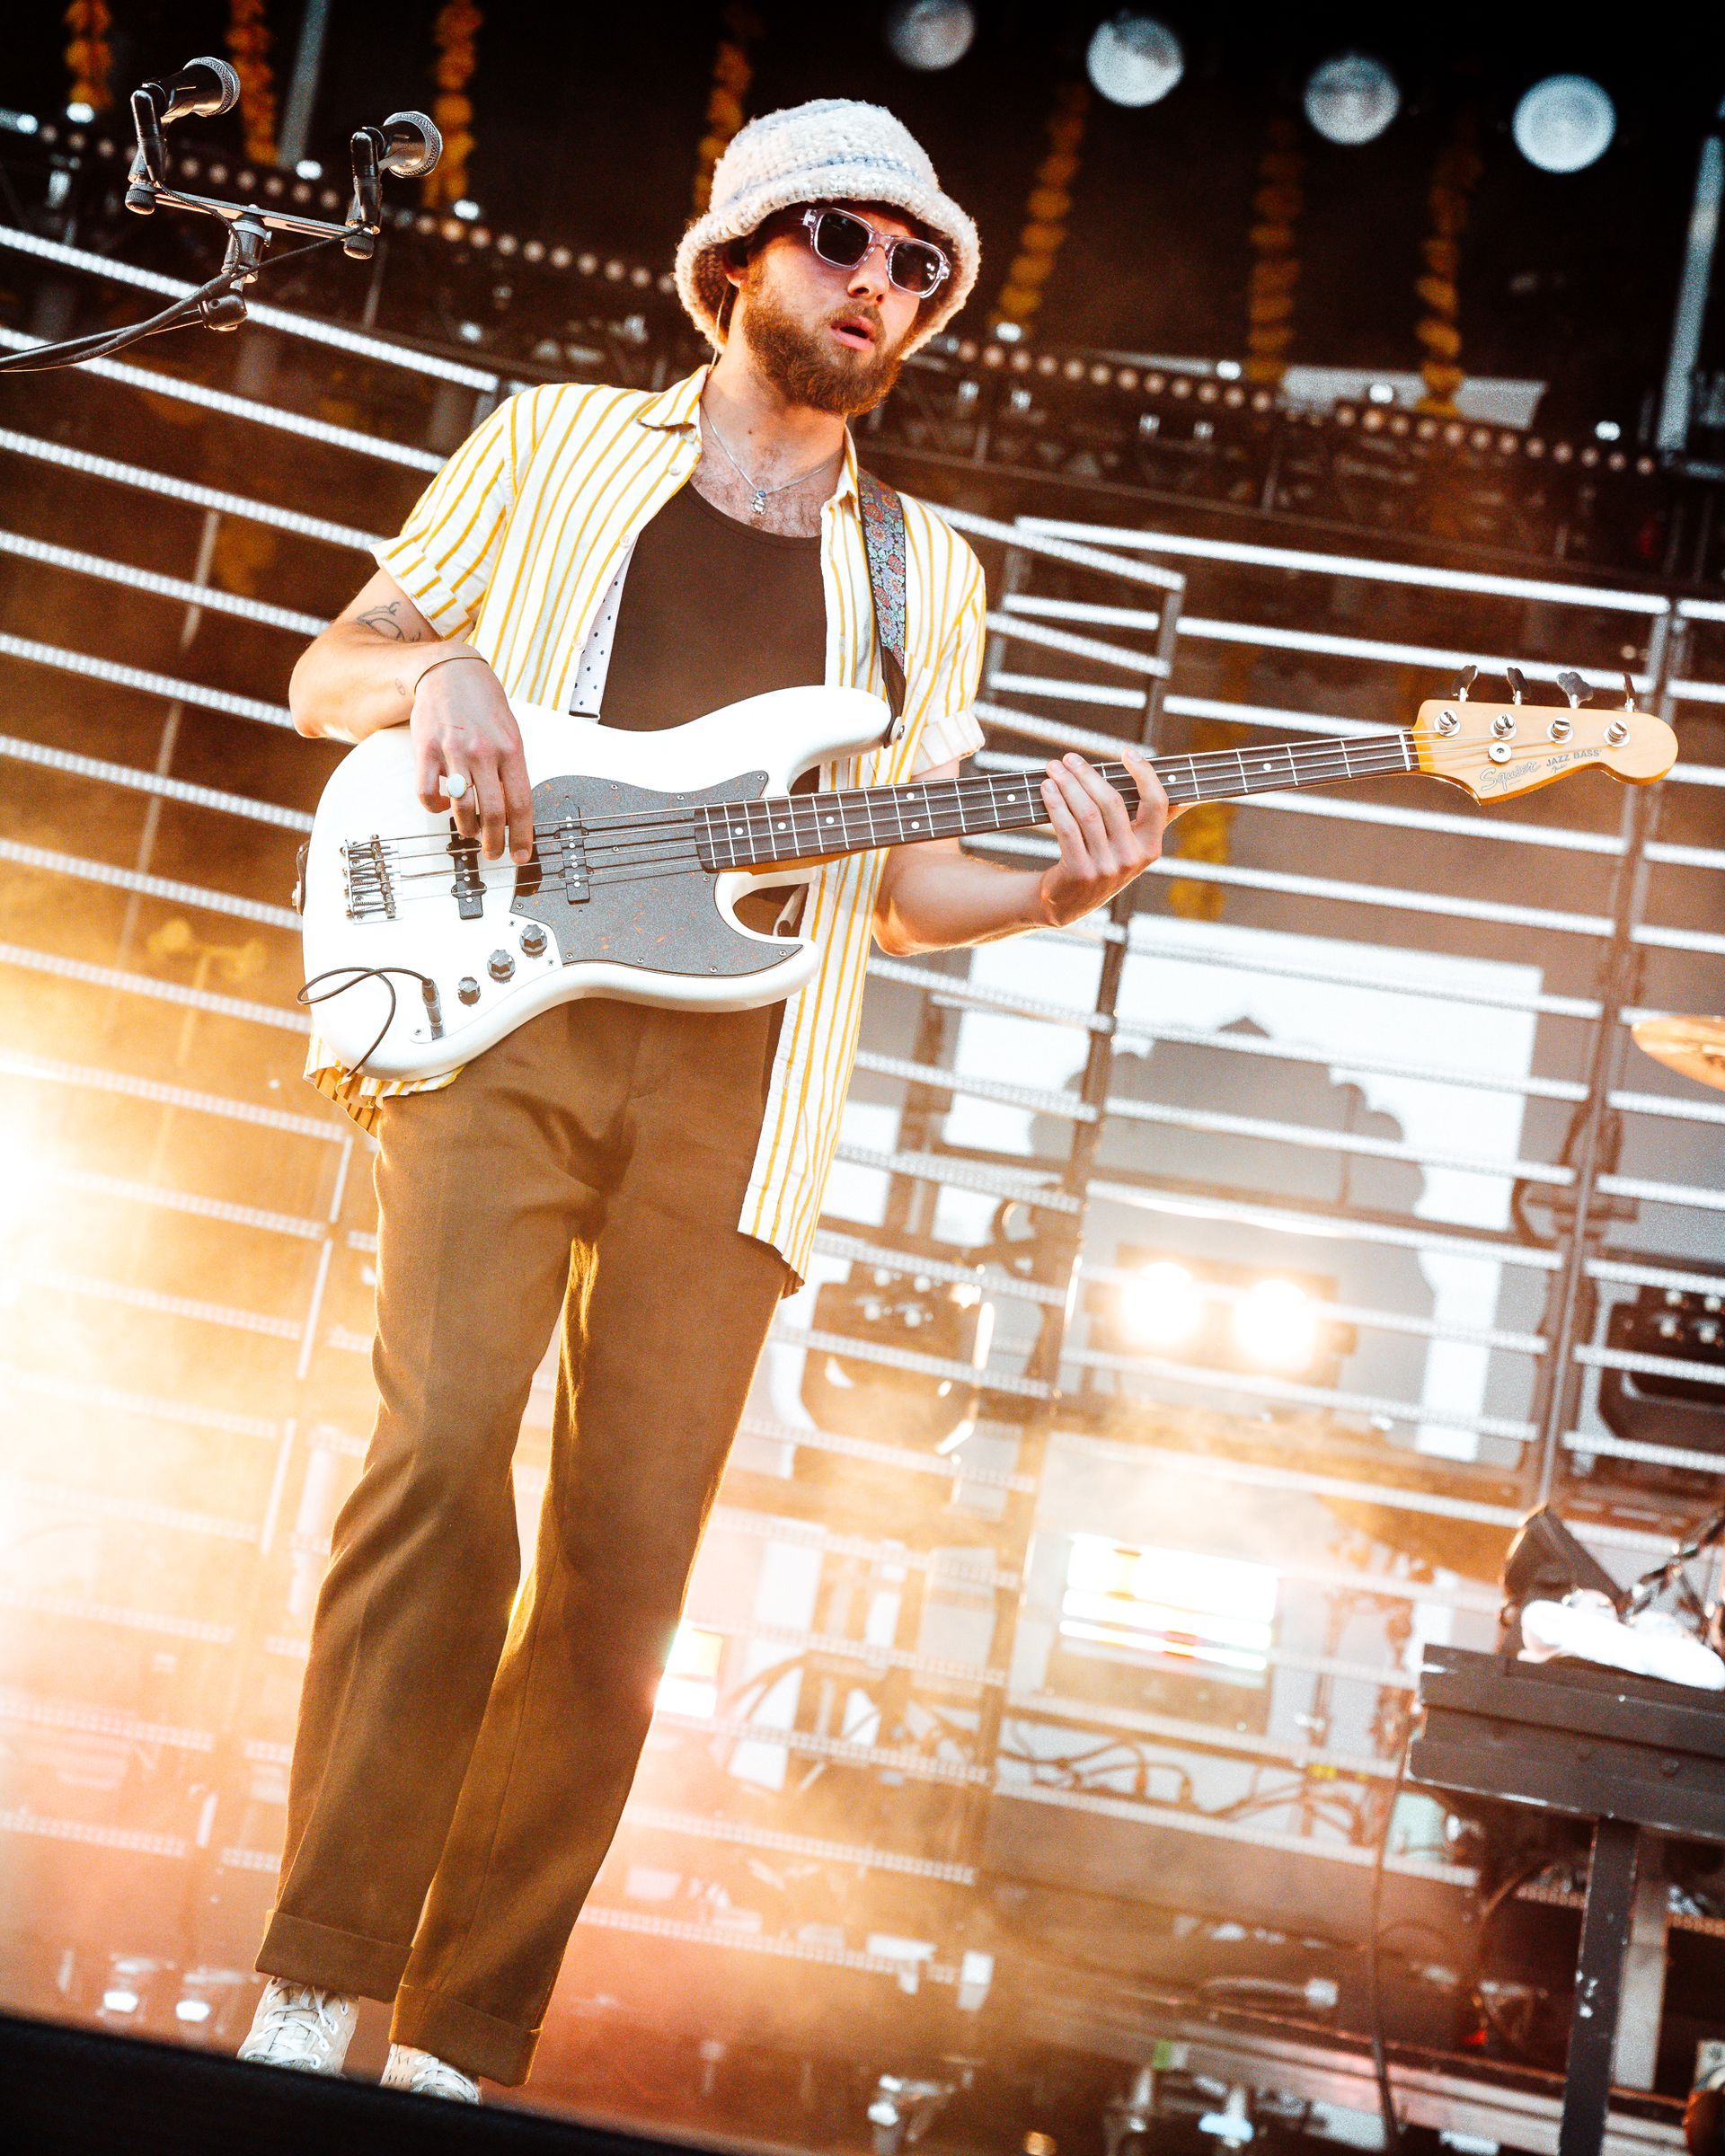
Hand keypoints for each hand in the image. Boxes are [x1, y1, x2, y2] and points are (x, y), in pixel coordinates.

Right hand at [409, 654, 534, 862]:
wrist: (451, 671)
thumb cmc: (483, 705)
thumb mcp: (510, 734)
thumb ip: (511, 770)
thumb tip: (513, 812)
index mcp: (511, 749)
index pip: (521, 804)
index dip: (522, 836)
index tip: (520, 854)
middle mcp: (484, 751)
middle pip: (493, 812)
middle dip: (493, 842)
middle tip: (492, 852)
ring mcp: (454, 750)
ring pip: (461, 807)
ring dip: (466, 829)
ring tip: (469, 832)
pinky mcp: (426, 749)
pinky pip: (427, 792)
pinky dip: (434, 807)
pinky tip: (441, 806)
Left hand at [1035, 746, 1171, 927]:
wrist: (1069, 903)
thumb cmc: (1101, 862)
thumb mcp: (1131, 847)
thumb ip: (1153, 822)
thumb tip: (1188, 795)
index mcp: (1151, 847)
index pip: (1157, 803)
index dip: (1144, 774)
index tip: (1127, 752)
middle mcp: (1132, 858)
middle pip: (1112, 803)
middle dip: (1088, 775)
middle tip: (1069, 758)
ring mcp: (1107, 868)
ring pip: (1087, 814)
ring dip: (1067, 785)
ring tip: (1054, 769)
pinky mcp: (1080, 873)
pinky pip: (1068, 829)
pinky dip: (1056, 805)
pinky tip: (1047, 790)